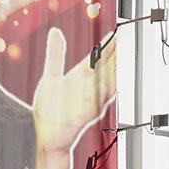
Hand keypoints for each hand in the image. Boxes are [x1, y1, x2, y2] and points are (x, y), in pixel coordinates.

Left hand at [31, 29, 115, 168]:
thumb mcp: (50, 77)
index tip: (115, 35)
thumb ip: (55, 55)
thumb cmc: (50, 109)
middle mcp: (89, 91)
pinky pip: (94, 106)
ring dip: (109, 76)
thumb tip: (55, 31)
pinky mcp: (83, 118)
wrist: (45, 137)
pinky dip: (98, 97)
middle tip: (122, 43)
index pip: (97, 60)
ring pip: (104, 88)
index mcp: (81, 78)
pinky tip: (101, 88)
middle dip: (114, 58)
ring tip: (116, 62)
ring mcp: (88, 105)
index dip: (106, 48)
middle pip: (105, 71)